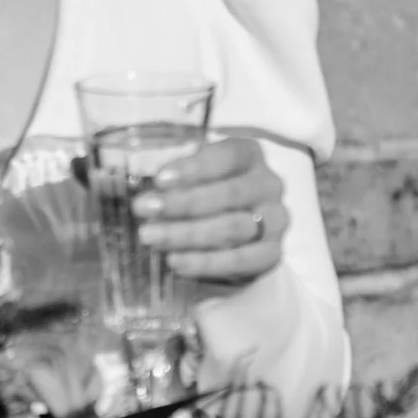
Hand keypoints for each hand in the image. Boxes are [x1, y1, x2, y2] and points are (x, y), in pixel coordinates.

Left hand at [130, 135, 286, 291]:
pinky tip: (175, 261)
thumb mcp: (188, 174)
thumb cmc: (202, 190)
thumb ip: (172, 176)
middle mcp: (268, 184)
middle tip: (143, 210)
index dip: (194, 168)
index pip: (228, 155)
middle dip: (182, 204)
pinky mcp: (271, 253)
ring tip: (152, 237)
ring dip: (187, 234)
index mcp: (249, 155)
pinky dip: (204, 262)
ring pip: (233, 228)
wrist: (231, 233)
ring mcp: (274, 220)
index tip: (159, 180)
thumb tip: (144, 183)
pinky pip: (240, 260)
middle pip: (230, 194)